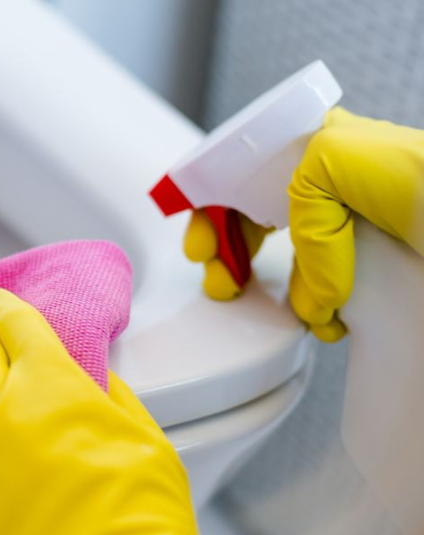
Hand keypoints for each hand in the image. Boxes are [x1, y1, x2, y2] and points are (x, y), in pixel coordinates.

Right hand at [184, 108, 423, 341]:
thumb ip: (295, 206)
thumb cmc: (422, 176)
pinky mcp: (376, 270)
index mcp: (318, 151)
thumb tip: (310, 284)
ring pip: (289, 263)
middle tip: (221, 279)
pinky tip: (320, 317)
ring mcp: (352, 231)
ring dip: (273, 289)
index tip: (200, 243)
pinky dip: (315, 311)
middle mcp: (333, 189)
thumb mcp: (332, 161)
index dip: (212, 210)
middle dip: (228, 252)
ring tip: (272, 301)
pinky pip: (325, 293)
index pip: (243, 177)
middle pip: (255, 221)